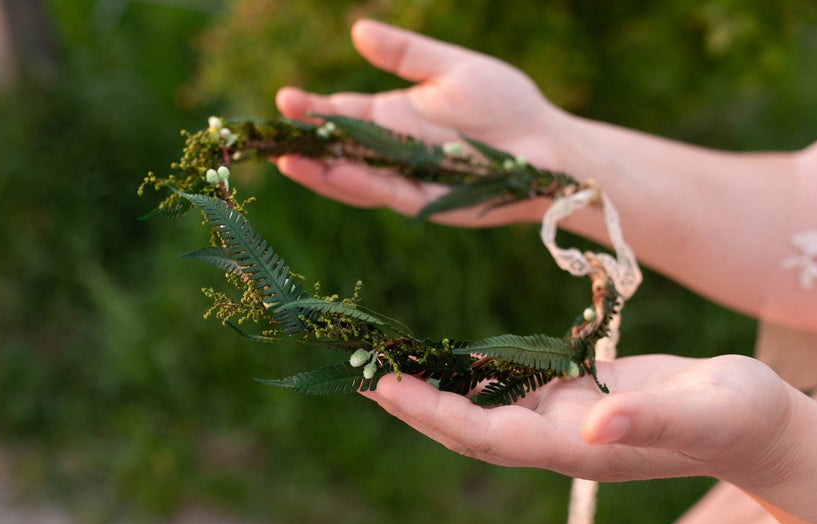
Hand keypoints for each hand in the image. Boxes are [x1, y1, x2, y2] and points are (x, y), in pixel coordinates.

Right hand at [275, 19, 566, 224]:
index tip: (283, 99)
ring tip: (286, 161)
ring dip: (321, 173)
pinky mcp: (426, 201)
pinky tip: (331, 171)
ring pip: (353, 180)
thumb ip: (405, 54)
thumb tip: (356, 30)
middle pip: (338, 151)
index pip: (342, 116)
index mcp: (395, 118)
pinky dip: (356, 184)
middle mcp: (393, 152)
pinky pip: (384, 193)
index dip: (312, 110)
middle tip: (270, 134)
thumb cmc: (505, 104)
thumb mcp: (450, 69)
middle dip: (305, 144)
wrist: (546, 145)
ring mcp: (406, 179)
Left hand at [365, 354, 798, 487]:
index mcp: (579, 447)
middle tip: (361, 374)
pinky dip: (477, 374)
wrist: (758, 426)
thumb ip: (654, 421)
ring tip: (387, 360)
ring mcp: (566, 421)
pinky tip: (450, 355)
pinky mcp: (577, 398)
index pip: (489, 436)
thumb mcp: (707, 413)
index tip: (384, 388)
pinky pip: (513, 389)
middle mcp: (561, 439)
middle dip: (416, 406)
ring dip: (438, 390)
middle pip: (471, 429)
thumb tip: (596, 425)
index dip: (434, 415)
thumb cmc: (742, 418)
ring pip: (486, 409)